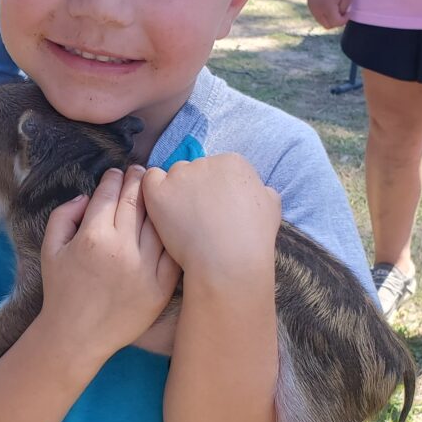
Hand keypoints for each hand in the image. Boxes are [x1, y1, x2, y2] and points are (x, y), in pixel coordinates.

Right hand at [39, 166, 180, 358]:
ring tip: (158, 192)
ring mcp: (144, 268)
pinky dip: (172, 233)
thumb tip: (86, 196)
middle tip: (140, 172)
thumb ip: (63, 215)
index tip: (116, 173)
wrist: (77, 337)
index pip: (109, 194)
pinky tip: (171, 223)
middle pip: (136, 201)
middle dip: (138, 180)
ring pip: (157, 221)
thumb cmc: (61, 291)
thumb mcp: (50, 249)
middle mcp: (120, 249)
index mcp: (92, 236)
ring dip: (158, 202)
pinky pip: (171, 250)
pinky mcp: (160, 286)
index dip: (114, 178)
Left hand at [141, 155, 280, 280]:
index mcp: (233, 162)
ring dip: (175, 193)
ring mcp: (181, 174)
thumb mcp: (271, 208)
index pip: (217, 169)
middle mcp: (206, 161)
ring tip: (183, 221)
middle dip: (194, 190)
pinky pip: (150, 181)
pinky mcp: (159, 190)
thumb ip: (261, 192)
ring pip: (173, 176)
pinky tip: (163, 212)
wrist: (229, 260)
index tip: (215, 210)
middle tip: (198, 218)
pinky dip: (154, 194)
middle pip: (194, 171)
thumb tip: (259, 190)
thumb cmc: (253, 239)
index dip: (214, 191)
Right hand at [308, 0, 351, 28]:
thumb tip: (338, 19)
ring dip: (329, 17)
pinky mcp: (309, 3)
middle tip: (341, 10)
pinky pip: (317, 14)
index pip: (336, 23)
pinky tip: (328, 2)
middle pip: (328, 25)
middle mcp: (317, 8)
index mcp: (327, 6)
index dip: (344, 19)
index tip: (348, 11)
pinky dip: (323, 12)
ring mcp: (312, 6)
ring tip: (335, 6)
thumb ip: (343, 10)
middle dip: (336, 20)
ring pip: (321, 21)